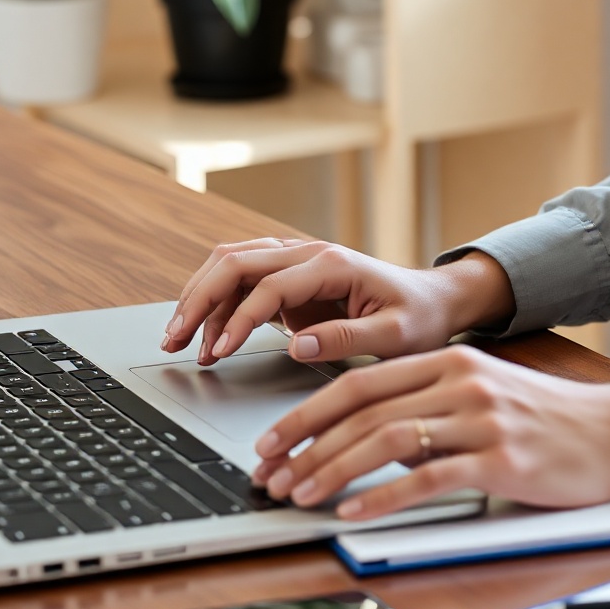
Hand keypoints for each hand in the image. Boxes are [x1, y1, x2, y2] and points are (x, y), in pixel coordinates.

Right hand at [161, 238, 515, 364]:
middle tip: (174, 340)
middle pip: (236, 262)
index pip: (269, 285)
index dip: (238, 320)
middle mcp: (310, 254)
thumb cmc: (420, 319)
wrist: (434, 302)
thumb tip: (296, 345)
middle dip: (199, 300)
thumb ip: (349, 339)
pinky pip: (243, 282)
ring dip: (200, 297)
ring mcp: (298, 262)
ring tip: (178, 339)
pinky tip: (209, 339)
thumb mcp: (397, 336)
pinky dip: (218, 306)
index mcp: (333, 264)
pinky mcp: (292, 279)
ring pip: (232, 264)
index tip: (219, 354)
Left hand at [251, 345, 609, 519]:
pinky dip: (383, 496)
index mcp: (450, 362)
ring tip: (300, 496)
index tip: (272, 442)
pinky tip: (354, 513)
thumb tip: (369, 442)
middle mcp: (460, 382)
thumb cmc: (551, 422)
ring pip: (387, 440)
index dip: (307, 413)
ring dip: (332, 470)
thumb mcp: (486, 397)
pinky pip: (429, 477)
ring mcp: (481, 419)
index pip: (359, 383)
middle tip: (270, 475)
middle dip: (305, 444)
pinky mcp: (502, 459)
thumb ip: (432, 409)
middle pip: (362, 408)